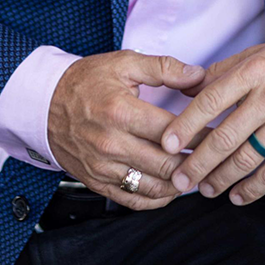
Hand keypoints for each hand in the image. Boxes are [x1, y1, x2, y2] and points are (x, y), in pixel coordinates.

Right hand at [48, 50, 211, 210]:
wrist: (44, 103)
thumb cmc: (86, 81)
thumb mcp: (124, 63)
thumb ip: (163, 68)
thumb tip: (197, 74)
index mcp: (120, 111)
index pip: (172, 131)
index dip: (201, 133)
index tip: (220, 131)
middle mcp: (111, 143)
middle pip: (166, 163)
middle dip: (195, 161)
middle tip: (216, 155)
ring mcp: (103, 167)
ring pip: (153, 186)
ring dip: (180, 183)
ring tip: (198, 171)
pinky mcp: (96, 182)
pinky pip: (132, 201)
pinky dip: (157, 199)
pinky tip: (172, 189)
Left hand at [160, 32, 264, 205]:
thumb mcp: (258, 53)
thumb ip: (222, 71)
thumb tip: (186, 88)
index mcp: (255, 70)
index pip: (211, 99)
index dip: (186, 124)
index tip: (167, 144)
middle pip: (226, 136)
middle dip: (198, 163)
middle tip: (180, 179)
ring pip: (247, 158)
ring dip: (222, 179)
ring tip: (205, 189)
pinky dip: (254, 188)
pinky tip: (238, 196)